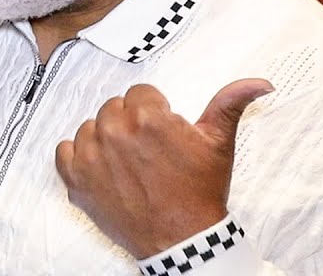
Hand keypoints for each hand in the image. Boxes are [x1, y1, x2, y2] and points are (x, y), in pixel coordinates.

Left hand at [54, 79, 272, 257]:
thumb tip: (257, 84)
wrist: (182, 240)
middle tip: (148, 150)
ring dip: (105, 140)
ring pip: (90, 128)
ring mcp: (92, 156)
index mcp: (148, 118)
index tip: (161, 132)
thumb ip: (229, 105)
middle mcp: (115, 132)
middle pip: (114, 108)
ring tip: (129, 163)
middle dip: (130, 124)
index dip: (153, 113)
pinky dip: (79, 158)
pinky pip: (64, 151)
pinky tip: (103, 169)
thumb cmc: (198, 193)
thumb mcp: (218, 145)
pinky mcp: (75, 179)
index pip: (139, 94)